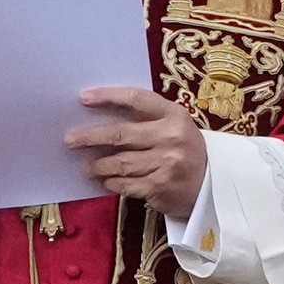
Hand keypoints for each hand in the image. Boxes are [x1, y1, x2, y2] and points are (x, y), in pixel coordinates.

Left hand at [64, 87, 207, 219]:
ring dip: (98, 166)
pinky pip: (124, 185)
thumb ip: (145, 120)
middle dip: (89, 137)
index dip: (108, 96)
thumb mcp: (174, 127)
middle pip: (120, 134)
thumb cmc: (184, 150)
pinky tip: (106, 181)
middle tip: (69, 140)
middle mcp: (171, 137)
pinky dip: (111, 183)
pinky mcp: (159, 187)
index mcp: (174, 115)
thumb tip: (98, 118)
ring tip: (87, 166)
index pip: (136, 99)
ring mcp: (165, 164)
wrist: (213, 185)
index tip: (83, 98)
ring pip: (119, 163)